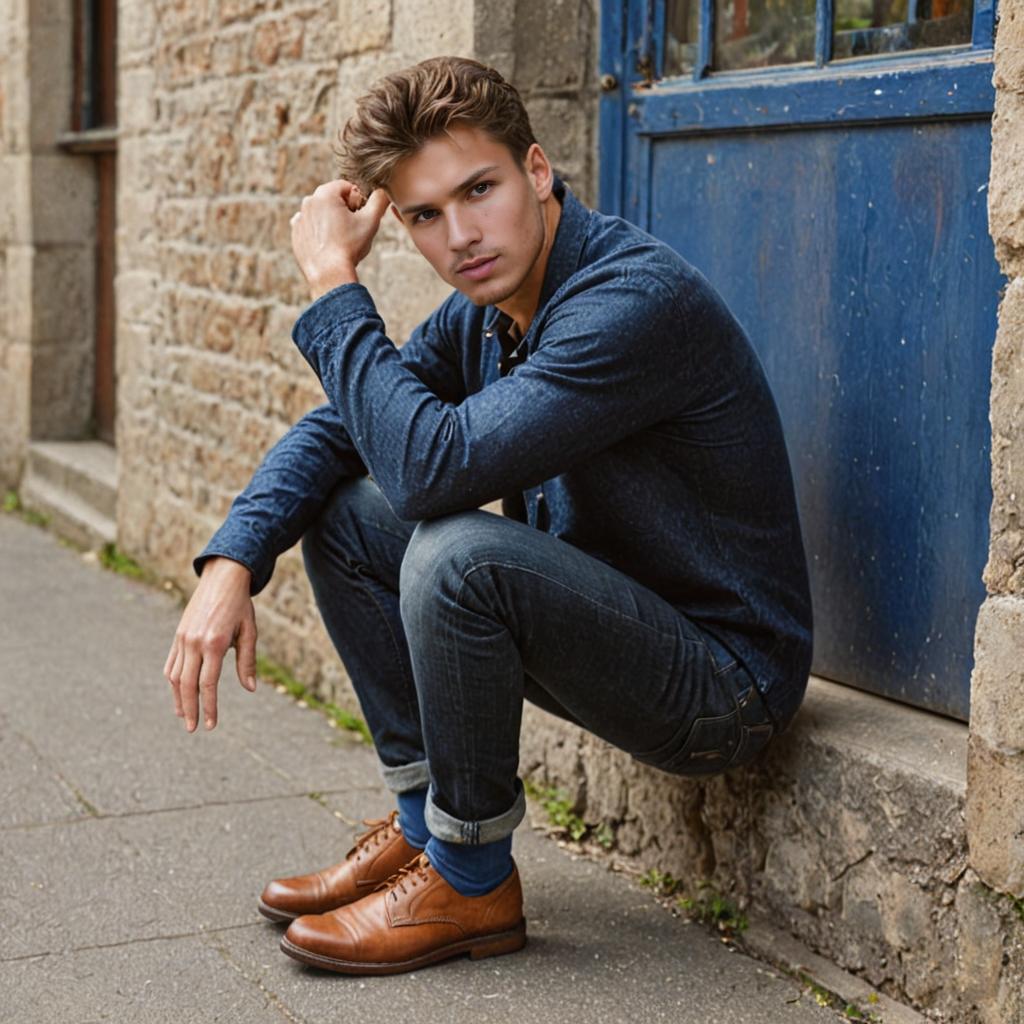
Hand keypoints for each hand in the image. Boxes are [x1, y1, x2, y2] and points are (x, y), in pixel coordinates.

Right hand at [163, 557, 256, 731]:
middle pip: (187, 685)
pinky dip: (173, 682)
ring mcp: (182, 639)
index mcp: (214, 643)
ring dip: (178, 699)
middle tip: (194, 729)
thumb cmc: (240, 605)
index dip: (210, 707)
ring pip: (175, 677)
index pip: (208, 684)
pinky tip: (179, 694)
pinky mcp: (177, 636)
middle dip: (190, 710)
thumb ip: (247, 661)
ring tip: (184, 717)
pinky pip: (171, 664)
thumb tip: (251, 689)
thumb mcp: (249, 632)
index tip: (212, 725)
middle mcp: (194, 643)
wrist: (222, 578)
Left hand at [290, 179, 390, 299]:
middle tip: (352, 230)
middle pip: (333, 199)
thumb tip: (384, 190)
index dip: (358, 201)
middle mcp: (308, 201)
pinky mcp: (296, 233)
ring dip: (332, 221)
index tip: (360, 217)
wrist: (329, 274)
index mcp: (325, 193)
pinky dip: (320, 233)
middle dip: (344, 211)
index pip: (347, 187)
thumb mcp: (371, 221)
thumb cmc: (349, 246)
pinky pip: (311, 227)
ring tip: (340, 240)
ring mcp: (300, 218)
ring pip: (322, 213)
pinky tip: (329, 245)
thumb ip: (379, 200)